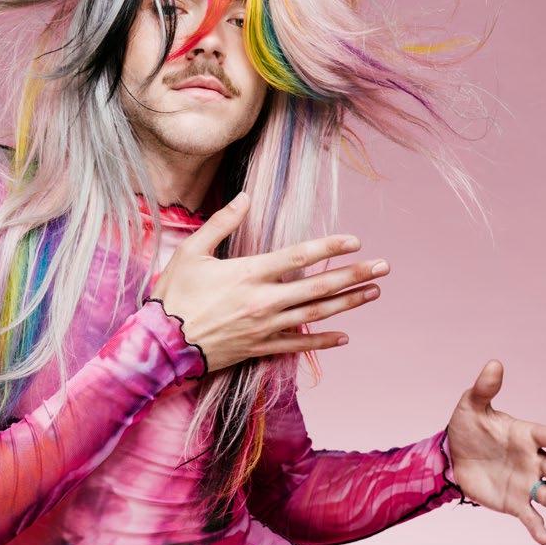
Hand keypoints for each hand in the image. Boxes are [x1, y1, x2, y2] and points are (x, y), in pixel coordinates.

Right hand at [149, 191, 389, 373]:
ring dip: (348, 303)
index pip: (298, 256)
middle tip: (383, 267)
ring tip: (373, 292)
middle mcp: (263, 301)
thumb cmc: (174, 295)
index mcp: (248, 273)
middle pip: (319, 286)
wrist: (162, 344)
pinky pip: (299, 345)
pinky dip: (323, 342)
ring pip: (316, 314)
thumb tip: (246, 196)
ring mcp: (265, 327)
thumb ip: (222, 223)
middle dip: (354, 275)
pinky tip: (345, 337)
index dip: (330, 246)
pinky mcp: (260, 347)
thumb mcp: (192, 252)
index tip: (355, 240)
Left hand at [445, 359, 545, 544]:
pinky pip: (530, 515)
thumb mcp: (471, 406)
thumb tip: (494, 364)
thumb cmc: (467, 427)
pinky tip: (545, 539)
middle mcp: (534, 460)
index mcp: (528, 435)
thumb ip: (484, 389)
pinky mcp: (515, 502)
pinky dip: (538, 528)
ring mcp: (526, 483)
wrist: (450, 456)